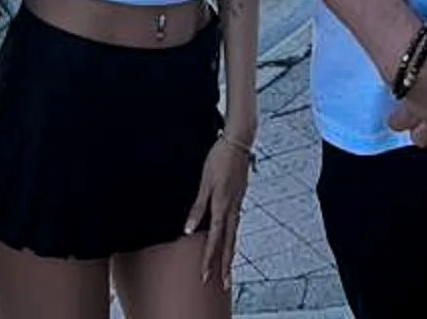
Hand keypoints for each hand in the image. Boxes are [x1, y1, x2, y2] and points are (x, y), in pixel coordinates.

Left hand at [182, 135, 253, 286]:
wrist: (239, 141)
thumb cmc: (219, 158)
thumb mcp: (204, 181)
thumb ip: (197, 207)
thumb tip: (187, 230)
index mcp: (222, 205)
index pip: (214, 238)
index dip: (209, 258)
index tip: (205, 275)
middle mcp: (232, 207)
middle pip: (229, 242)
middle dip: (225, 264)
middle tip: (225, 284)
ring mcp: (238, 202)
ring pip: (234, 233)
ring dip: (230, 253)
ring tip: (227, 268)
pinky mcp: (239, 196)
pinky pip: (236, 221)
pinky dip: (232, 235)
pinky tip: (230, 238)